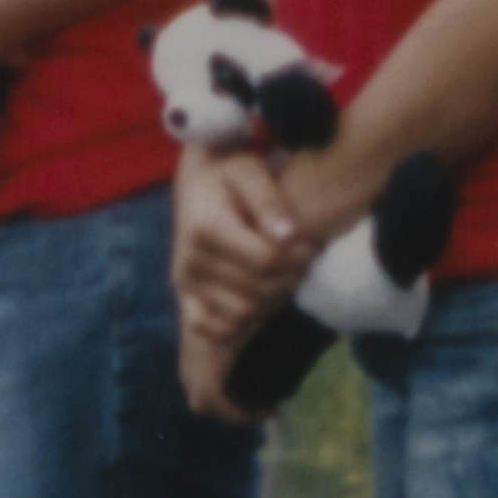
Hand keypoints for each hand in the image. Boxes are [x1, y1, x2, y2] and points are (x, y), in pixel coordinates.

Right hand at [165, 151, 314, 345]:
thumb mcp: (249, 169)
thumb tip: (288, 235)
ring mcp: (186, 282)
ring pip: (243, 313)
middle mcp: (190, 260)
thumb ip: (269, 200)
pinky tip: (259, 294)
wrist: (196, 179)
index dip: (299, 257)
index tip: (312, 243)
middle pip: (258, 290)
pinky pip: (214, 327)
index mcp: (206, 228)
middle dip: (290, 277)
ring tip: (284, 272)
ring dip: (272, 298)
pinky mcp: (185, 296)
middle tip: (304, 258)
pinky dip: (241, 321)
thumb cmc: (228, 170)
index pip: (266, 260)